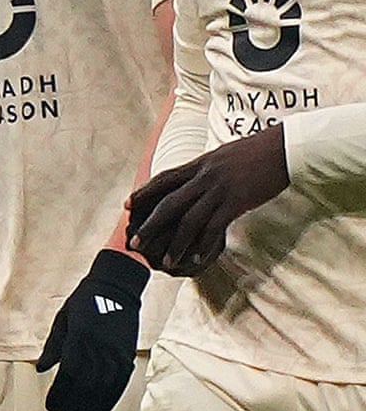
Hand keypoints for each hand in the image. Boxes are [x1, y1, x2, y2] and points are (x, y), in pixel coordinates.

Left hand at [36, 249, 148, 410]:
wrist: (118, 287)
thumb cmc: (85, 301)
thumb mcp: (63, 318)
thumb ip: (53, 346)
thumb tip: (40, 369)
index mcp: (80, 337)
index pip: (68, 374)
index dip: (59, 394)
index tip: (51, 408)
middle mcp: (99, 349)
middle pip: (85, 388)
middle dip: (71, 409)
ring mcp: (116, 354)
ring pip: (101, 391)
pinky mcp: (127, 357)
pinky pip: (118, 386)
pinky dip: (107, 402)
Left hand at [127, 124, 287, 276]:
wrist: (284, 148)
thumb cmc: (256, 152)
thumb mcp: (222, 156)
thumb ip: (205, 169)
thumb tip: (193, 179)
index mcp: (198, 164)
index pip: (163, 179)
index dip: (143, 193)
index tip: (127, 205)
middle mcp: (203, 177)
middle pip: (168, 203)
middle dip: (149, 225)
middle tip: (134, 243)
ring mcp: (219, 190)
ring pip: (189, 220)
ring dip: (175, 244)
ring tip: (166, 262)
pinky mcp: (236, 202)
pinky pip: (214, 227)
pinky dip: (203, 244)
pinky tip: (196, 258)